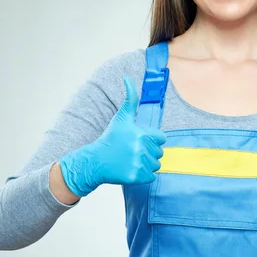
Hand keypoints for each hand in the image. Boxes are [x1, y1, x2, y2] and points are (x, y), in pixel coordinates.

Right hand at [59, 76, 166, 196]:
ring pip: (156, 165)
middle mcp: (142, 149)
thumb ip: (130, 98)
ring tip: (131, 159)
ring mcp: (140, 164)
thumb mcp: (121, 117)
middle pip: (159, 152)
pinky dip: (143, 175)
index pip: (161, 138)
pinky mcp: (137, 177)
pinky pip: (151, 176)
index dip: (152, 139)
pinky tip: (130, 168)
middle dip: (148, 151)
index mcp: (143, 134)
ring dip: (146, 163)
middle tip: (132, 150)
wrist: (96, 161)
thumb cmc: (111, 137)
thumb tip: (127, 78)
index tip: (139, 140)